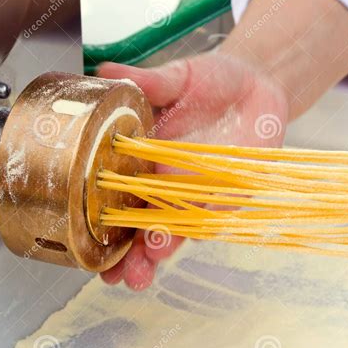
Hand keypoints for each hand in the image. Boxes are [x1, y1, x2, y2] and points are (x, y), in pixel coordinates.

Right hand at [98, 51, 288, 290]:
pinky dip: (207, 227)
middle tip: (123, 273)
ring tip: (151, 257)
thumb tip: (104, 74)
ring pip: (179, 229)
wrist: (258, 84)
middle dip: (134, 254)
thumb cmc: (213, 81)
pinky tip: (194, 235)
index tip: (89, 251)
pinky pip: (218, 216)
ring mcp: (199, 192)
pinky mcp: (231, 195)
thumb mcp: (179, 77)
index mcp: (144, 160)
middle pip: (145, 225)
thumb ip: (148, 82)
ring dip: (164, 246)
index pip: (118, 199)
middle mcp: (167, 183)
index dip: (104, 228)